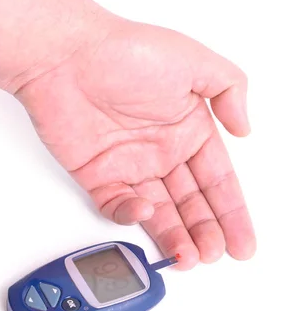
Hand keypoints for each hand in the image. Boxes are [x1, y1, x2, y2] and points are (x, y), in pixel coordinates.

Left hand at [15, 15, 255, 269]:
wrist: (65, 56)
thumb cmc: (127, 53)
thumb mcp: (195, 61)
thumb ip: (230, 90)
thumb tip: (246, 128)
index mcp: (188, 128)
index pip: (217, 179)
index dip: (232, 212)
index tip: (242, 242)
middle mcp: (161, 150)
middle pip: (191, 202)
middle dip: (206, 231)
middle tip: (216, 254)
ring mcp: (129, 164)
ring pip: (158, 211)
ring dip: (175, 236)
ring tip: (189, 257)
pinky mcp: (96, 174)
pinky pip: (117, 205)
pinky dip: (132, 215)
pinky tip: (146, 214)